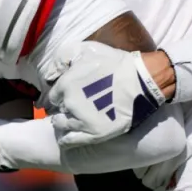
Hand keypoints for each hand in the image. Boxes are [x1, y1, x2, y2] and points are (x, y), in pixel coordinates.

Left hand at [45, 42, 166, 147]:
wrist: (141, 79)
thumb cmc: (114, 62)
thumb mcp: (84, 49)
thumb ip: (61, 60)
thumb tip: (49, 76)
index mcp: (66, 84)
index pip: (53, 95)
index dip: (61, 95)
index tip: (68, 94)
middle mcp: (70, 104)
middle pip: (58, 110)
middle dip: (64, 107)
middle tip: (75, 105)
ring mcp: (81, 121)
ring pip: (61, 125)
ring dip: (64, 122)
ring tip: (73, 119)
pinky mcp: (94, 134)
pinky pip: (70, 141)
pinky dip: (65, 139)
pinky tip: (67, 136)